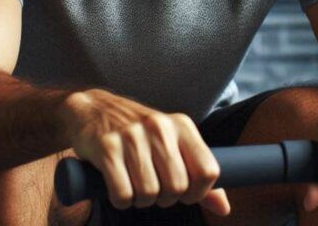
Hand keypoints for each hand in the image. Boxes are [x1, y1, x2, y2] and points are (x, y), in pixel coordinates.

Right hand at [61, 89, 229, 214]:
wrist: (93, 108)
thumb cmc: (139, 133)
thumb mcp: (172, 144)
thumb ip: (198, 174)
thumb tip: (224, 208)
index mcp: (182, 125)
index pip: (208, 170)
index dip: (199, 192)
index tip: (185, 193)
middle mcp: (160, 127)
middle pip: (178, 187)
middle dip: (166, 198)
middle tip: (155, 189)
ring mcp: (132, 136)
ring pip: (150, 193)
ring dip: (142, 200)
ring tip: (135, 186)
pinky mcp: (106, 147)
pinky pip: (122, 193)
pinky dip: (121, 200)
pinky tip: (118, 187)